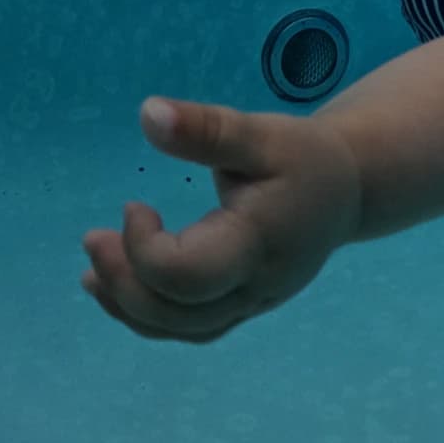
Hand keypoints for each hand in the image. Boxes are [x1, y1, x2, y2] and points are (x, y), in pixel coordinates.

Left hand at [80, 97, 360, 342]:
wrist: (351, 188)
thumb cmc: (305, 157)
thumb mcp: (261, 133)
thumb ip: (205, 128)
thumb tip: (146, 112)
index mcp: (258, 245)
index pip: (186, 276)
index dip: (143, 249)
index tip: (134, 204)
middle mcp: (256, 286)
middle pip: (177, 314)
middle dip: (123, 282)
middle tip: (92, 239)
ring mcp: (252, 303)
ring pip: (182, 330)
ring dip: (129, 306)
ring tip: (92, 273)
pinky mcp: (245, 306)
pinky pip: (192, 328)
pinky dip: (151, 315)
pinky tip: (122, 288)